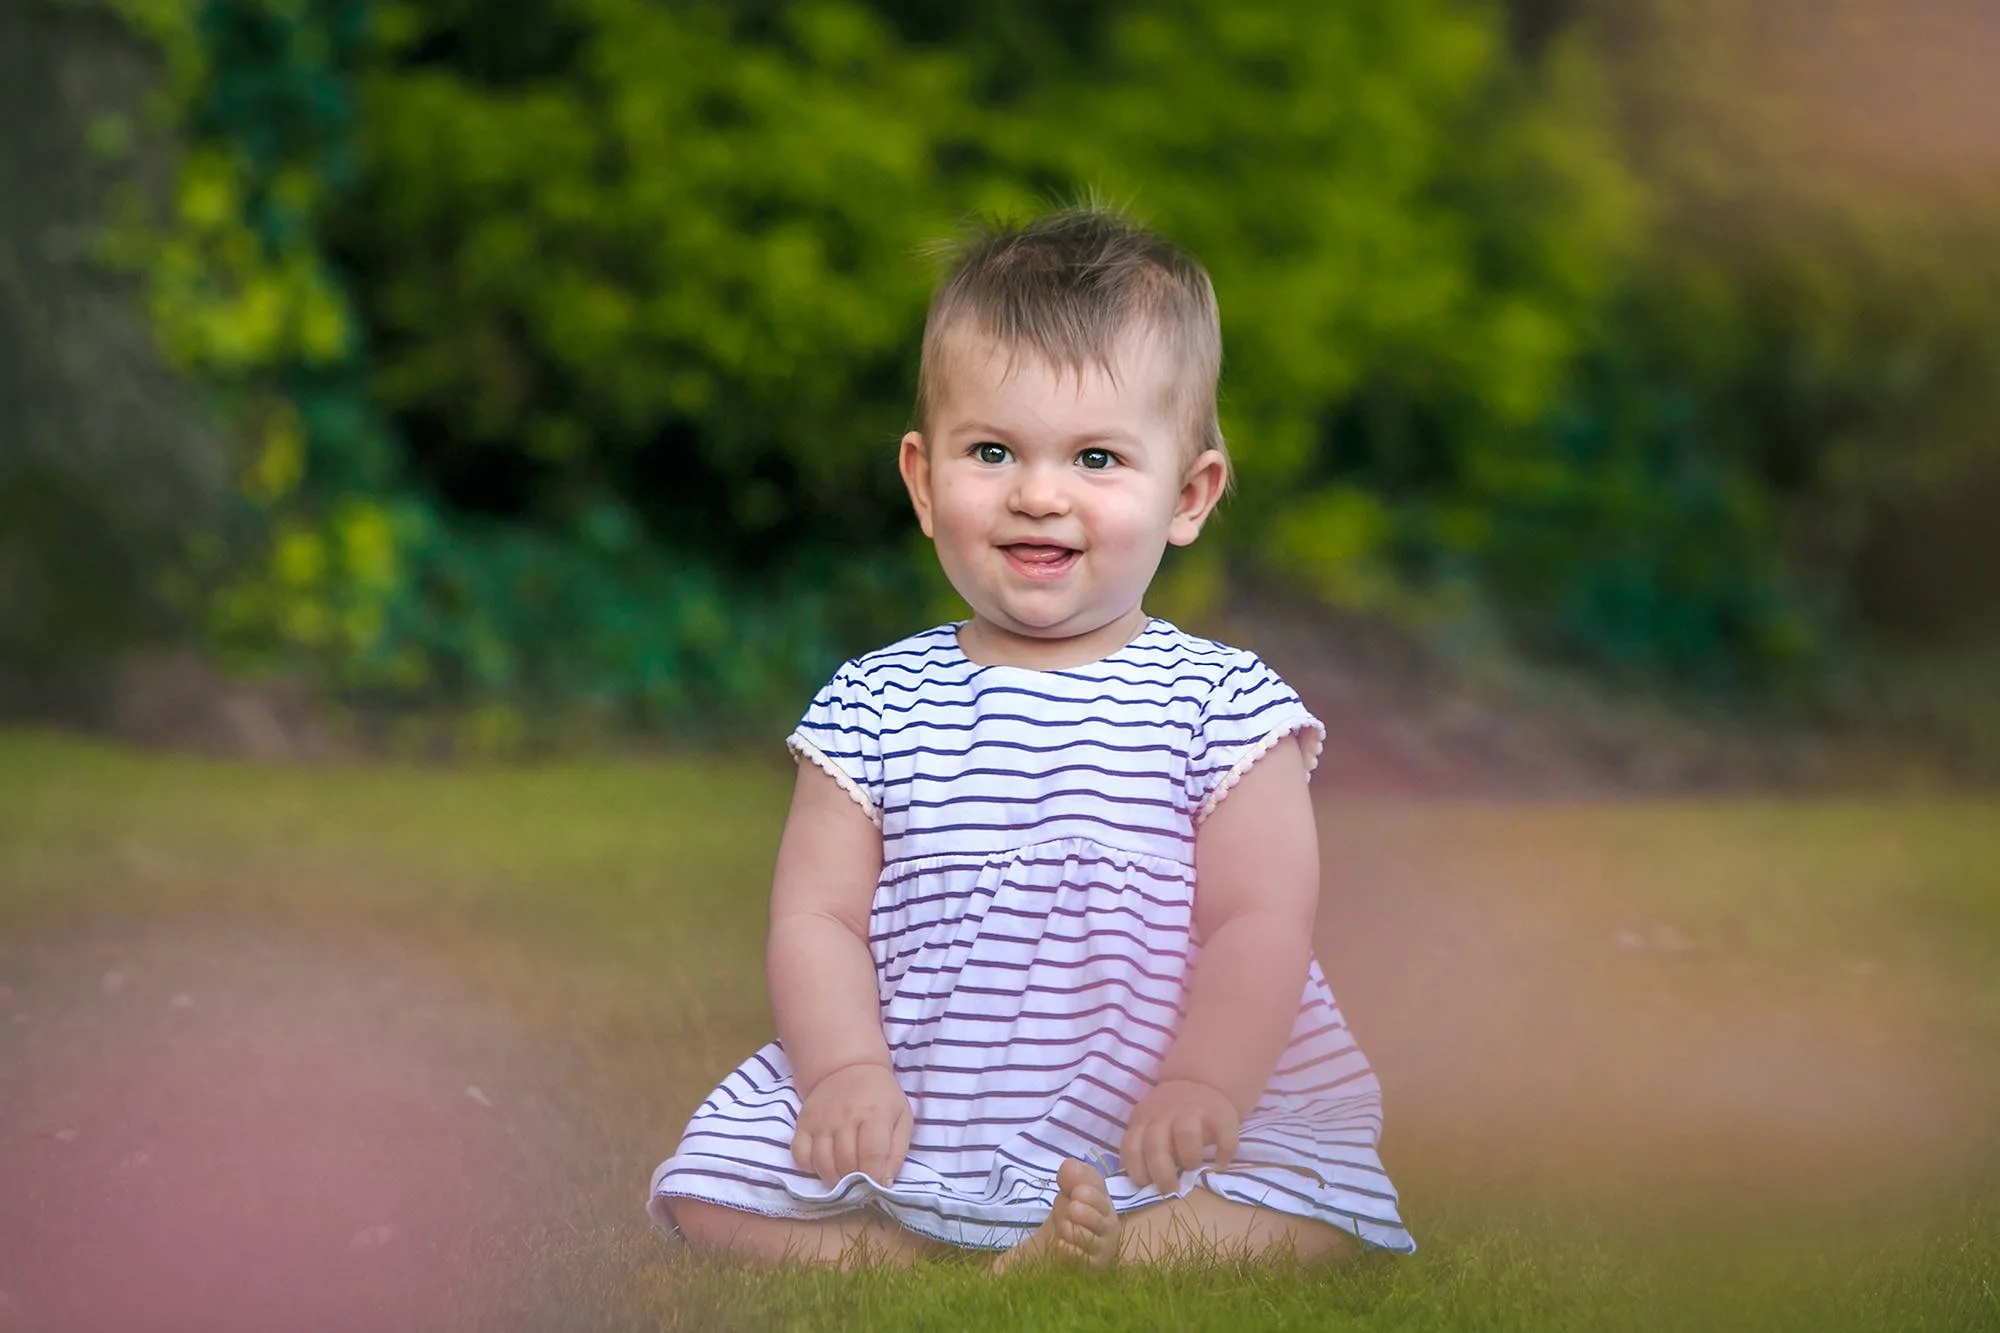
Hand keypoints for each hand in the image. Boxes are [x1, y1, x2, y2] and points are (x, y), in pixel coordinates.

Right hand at [791, 1062, 913, 1187]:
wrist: (848, 1068)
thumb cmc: (881, 1097)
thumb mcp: (901, 1117)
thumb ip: (897, 1152)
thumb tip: (884, 1183)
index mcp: (874, 1113)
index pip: (871, 1157)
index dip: (874, 1179)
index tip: (878, 1185)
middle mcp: (845, 1116)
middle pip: (846, 1163)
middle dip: (855, 1182)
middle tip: (861, 1182)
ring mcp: (821, 1120)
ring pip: (822, 1163)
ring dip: (834, 1179)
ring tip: (844, 1178)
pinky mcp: (803, 1123)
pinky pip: (799, 1155)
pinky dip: (810, 1167)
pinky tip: (823, 1164)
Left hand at [1120, 1079, 1238, 1191]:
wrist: (1199, 1083)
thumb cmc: (1170, 1117)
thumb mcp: (1148, 1124)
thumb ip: (1143, 1147)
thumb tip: (1143, 1186)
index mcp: (1144, 1119)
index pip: (1131, 1147)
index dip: (1137, 1170)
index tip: (1147, 1185)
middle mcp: (1165, 1114)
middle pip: (1156, 1145)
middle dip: (1162, 1173)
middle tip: (1172, 1188)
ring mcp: (1193, 1110)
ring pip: (1185, 1133)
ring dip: (1189, 1157)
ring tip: (1193, 1167)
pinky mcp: (1220, 1113)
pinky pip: (1223, 1136)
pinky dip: (1224, 1153)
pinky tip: (1220, 1163)